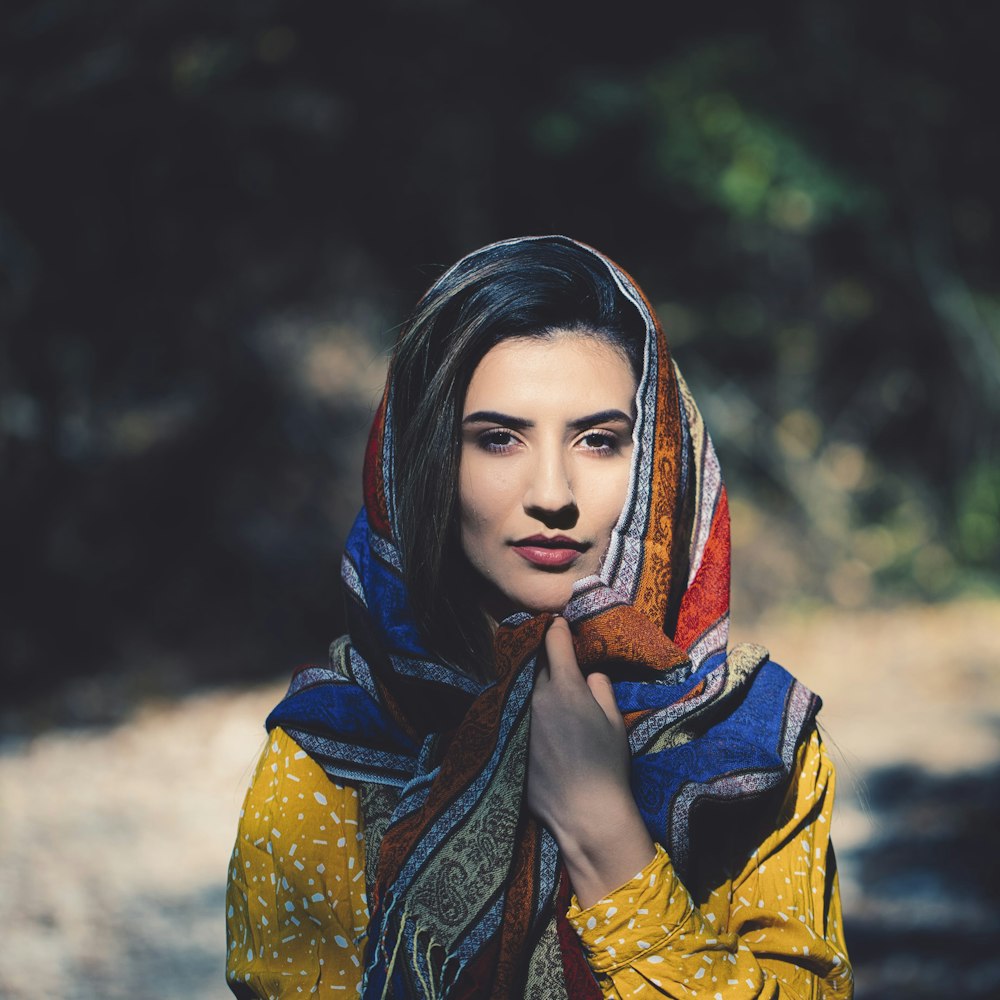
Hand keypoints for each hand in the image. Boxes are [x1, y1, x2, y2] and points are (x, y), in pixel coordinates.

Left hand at [527, 617, 654, 906]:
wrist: (584, 814)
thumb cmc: (607, 766)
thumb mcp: (614, 722)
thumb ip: (601, 689)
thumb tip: (590, 674)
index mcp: (565, 687)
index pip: (554, 641)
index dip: (556, 627)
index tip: (557, 622)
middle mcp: (537, 698)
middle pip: (534, 663)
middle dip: (542, 656)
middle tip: (551, 654)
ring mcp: (520, 720)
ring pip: (523, 689)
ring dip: (532, 683)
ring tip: (543, 686)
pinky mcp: (511, 742)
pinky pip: (516, 715)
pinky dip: (524, 711)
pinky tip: (534, 719)